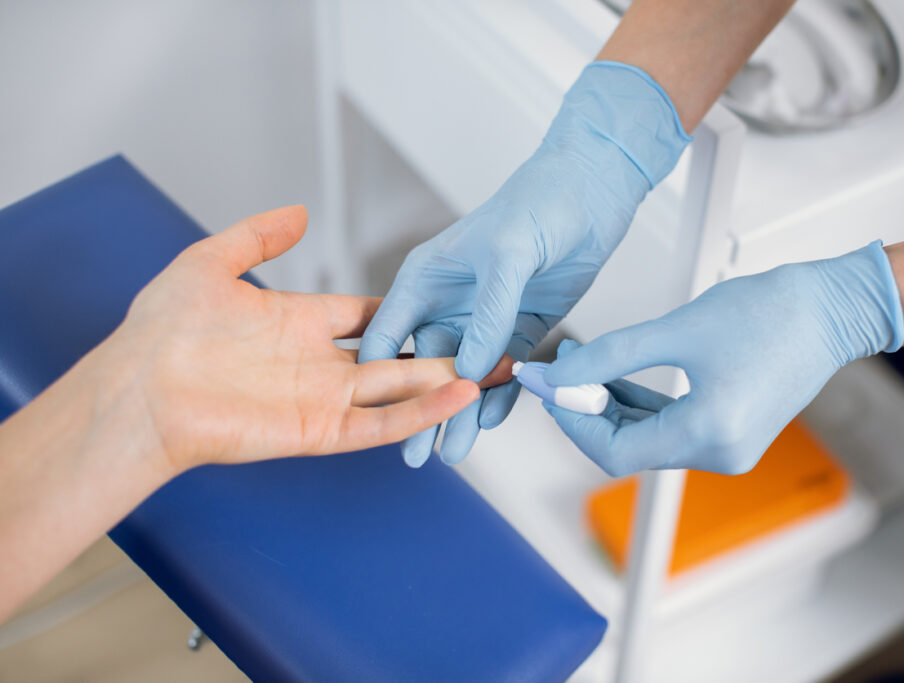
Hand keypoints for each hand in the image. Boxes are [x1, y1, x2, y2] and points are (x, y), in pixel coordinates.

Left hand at [105, 206, 508, 473]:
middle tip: (489, 342)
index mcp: (297, 324)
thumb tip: (299, 212)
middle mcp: (317, 363)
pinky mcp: (320, 431)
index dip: (404, 310)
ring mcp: (323, 399)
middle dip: (444, 350)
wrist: (140, 389)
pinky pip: (380, 423)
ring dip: (447, 382)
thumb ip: (258, 235)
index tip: (444, 300)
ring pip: (400, 390)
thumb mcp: (212, 262)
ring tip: (495, 369)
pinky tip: (458, 396)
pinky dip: (421, 412)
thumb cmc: (161, 331)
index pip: (366, 316)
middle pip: (396, 355)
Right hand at [360, 61, 690, 466]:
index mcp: (426, 276)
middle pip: (425, 365)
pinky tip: (491, 423)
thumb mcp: (507, 254)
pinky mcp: (521, 328)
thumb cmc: (540, 201)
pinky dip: (499, 398)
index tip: (377, 414)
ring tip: (454, 452)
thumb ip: (488, 312)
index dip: (379, 374)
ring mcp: (485, 318)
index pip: (389, 332)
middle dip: (420, 409)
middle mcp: (450, 301)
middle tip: (416, 453)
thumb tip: (471, 370)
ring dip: (460, 413)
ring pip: (465, 376)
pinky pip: (504, 372)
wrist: (595, 193)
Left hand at [543, 242, 903, 476]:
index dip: (574, 421)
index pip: (615, 453)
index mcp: (711, 434)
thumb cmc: (772, 313)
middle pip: (628, 450)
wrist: (831, 310)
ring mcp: (728, 449)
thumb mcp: (677, 329)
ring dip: (610, 408)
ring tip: (581, 366)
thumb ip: (611, 356)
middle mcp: (721, 455)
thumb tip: (561, 374)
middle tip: (559, 373)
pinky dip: (639, 408)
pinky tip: (615, 378)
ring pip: (647, 441)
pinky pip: (670, 430)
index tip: (551, 388)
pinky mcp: (730, 434)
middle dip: (588, 411)